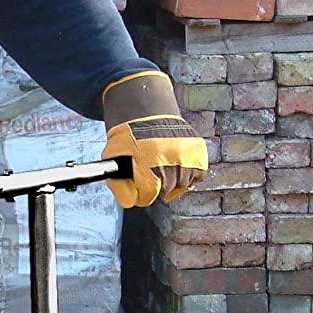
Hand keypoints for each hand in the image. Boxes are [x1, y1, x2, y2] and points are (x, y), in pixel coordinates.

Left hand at [99, 70, 207, 208]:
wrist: (146, 111)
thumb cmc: (128, 136)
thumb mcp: (113, 157)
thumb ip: (119, 183)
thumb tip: (131, 202)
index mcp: (146, 163)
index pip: (148, 196)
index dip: (142, 194)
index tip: (141, 187)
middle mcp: (168, 159)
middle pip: (166, 190)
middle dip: (157, 185)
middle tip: (152, 172)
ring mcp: (185, 154)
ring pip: (183, 184)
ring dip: (174, 180)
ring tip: (164, 167)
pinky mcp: (197, 150)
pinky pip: (198, 175)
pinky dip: (190, 174)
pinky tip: (178, 166)